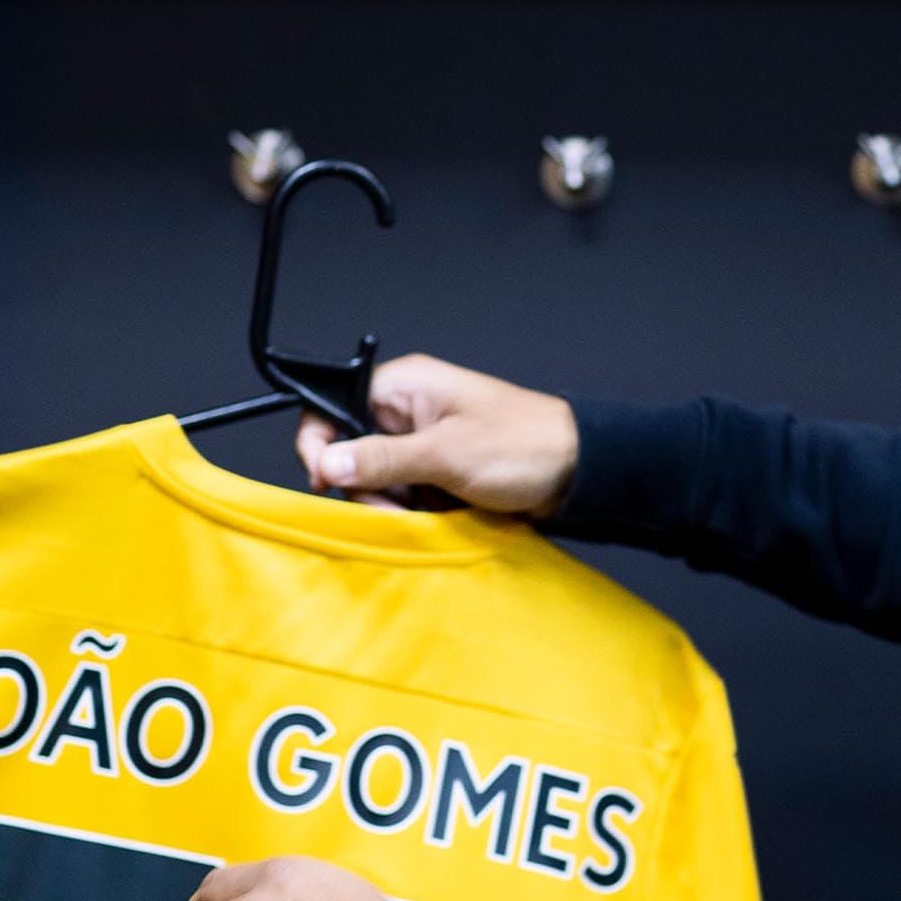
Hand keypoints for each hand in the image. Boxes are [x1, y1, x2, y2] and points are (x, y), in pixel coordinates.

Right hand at [296, 353, 579, 515]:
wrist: (578, 472)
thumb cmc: (525, 446)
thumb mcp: (445, 455)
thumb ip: (382, 458)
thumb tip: (328, 462)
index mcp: (405, 386)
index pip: (333, 405)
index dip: (322, 444)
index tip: (329, 481)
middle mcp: (409, 409)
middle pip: (351, 450)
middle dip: (365, 485)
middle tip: (395, 505)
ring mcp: (423, 440)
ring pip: (377, 477)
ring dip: (390, 502)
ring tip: (422, 513)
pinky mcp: (438, 468)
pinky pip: (405, 491)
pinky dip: (413, 508)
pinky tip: (435, 515)